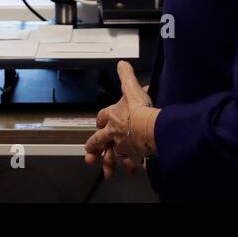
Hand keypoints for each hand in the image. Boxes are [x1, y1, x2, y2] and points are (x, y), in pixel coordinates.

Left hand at [84, 61, 155, 178]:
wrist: (148, 127)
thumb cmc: (139, 108)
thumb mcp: (131, 87)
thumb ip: (126, 75)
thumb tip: (121, 63)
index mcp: (111, 116)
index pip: (101, 118)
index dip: (100, 121)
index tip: (99, 125)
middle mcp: (113, 133)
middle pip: (99, 141)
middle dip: (94, 148)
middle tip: (89, 156)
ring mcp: (121, 145)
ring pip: (112, 156)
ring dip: (109, 164)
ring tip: (107, 173)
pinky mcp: (132, 155)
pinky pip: (130, 162)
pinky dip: (132, 166)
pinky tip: (133, 170)